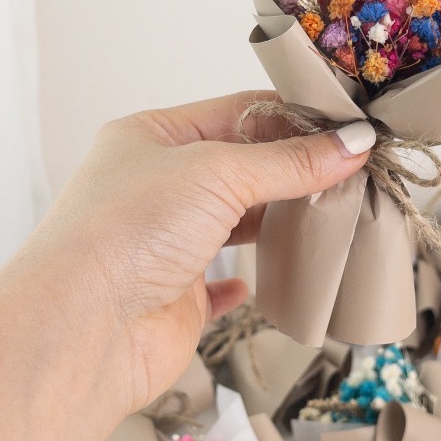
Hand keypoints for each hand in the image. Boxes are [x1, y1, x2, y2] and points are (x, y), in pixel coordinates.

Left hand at [23, 91, 373, 415]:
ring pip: (238, 222)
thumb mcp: (216, 173)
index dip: (294, 116)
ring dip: (280, 219)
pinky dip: (249, 279)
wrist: (83, 328)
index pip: (237, 112)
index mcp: (153, 136)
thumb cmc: (130, 228)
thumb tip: (354, 144)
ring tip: (335, 214)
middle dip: (296, 168)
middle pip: (242, 167)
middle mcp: (158, 186)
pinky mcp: (178, 296)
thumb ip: (289, 162)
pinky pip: (222, 283)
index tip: (349, 125)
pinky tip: (268, 275)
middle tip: (356, 169)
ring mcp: (168, 242)